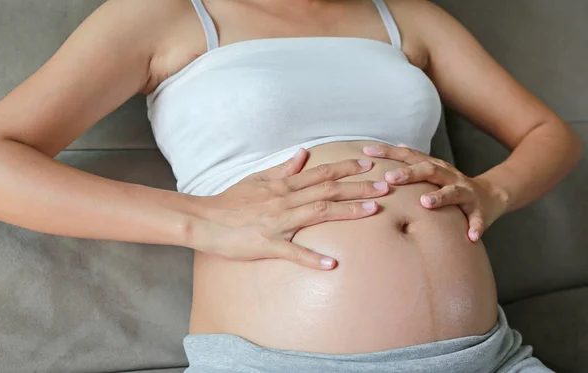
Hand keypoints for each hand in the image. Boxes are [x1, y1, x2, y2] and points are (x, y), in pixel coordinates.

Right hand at [193, 148, 389, 269]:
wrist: (204, 220)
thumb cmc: (230, 201)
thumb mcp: (256, 179)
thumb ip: (282, 168)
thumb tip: (303, 154)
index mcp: (283, 185)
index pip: (321, 173)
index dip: (347, 168)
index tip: (370, 165)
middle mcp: (285, 200)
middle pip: (327, 191)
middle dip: (358, 187)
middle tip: (386, 186)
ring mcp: (277, 222)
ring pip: (318, 213)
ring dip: (347, 211)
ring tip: (373, 211)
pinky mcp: (267, 244)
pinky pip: (293, 251)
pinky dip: (313, 258)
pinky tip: (332, 264)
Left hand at [363, 143, 507, 241]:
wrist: (491, 195)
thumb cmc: (452, 185)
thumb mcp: (433, 173)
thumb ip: (414, 162)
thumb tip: (395, 146)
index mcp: (434, 167)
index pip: (409, 156)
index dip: (388, 152)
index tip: (367, 151)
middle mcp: (449, 176)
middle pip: (429, 170)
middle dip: (410, 173)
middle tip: (390, 178)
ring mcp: (465, 192)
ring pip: (453, 192)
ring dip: (439, 197)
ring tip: (426, 203)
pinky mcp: (479, 211)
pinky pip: (477, 219)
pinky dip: (474, 227)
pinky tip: (470, 236)